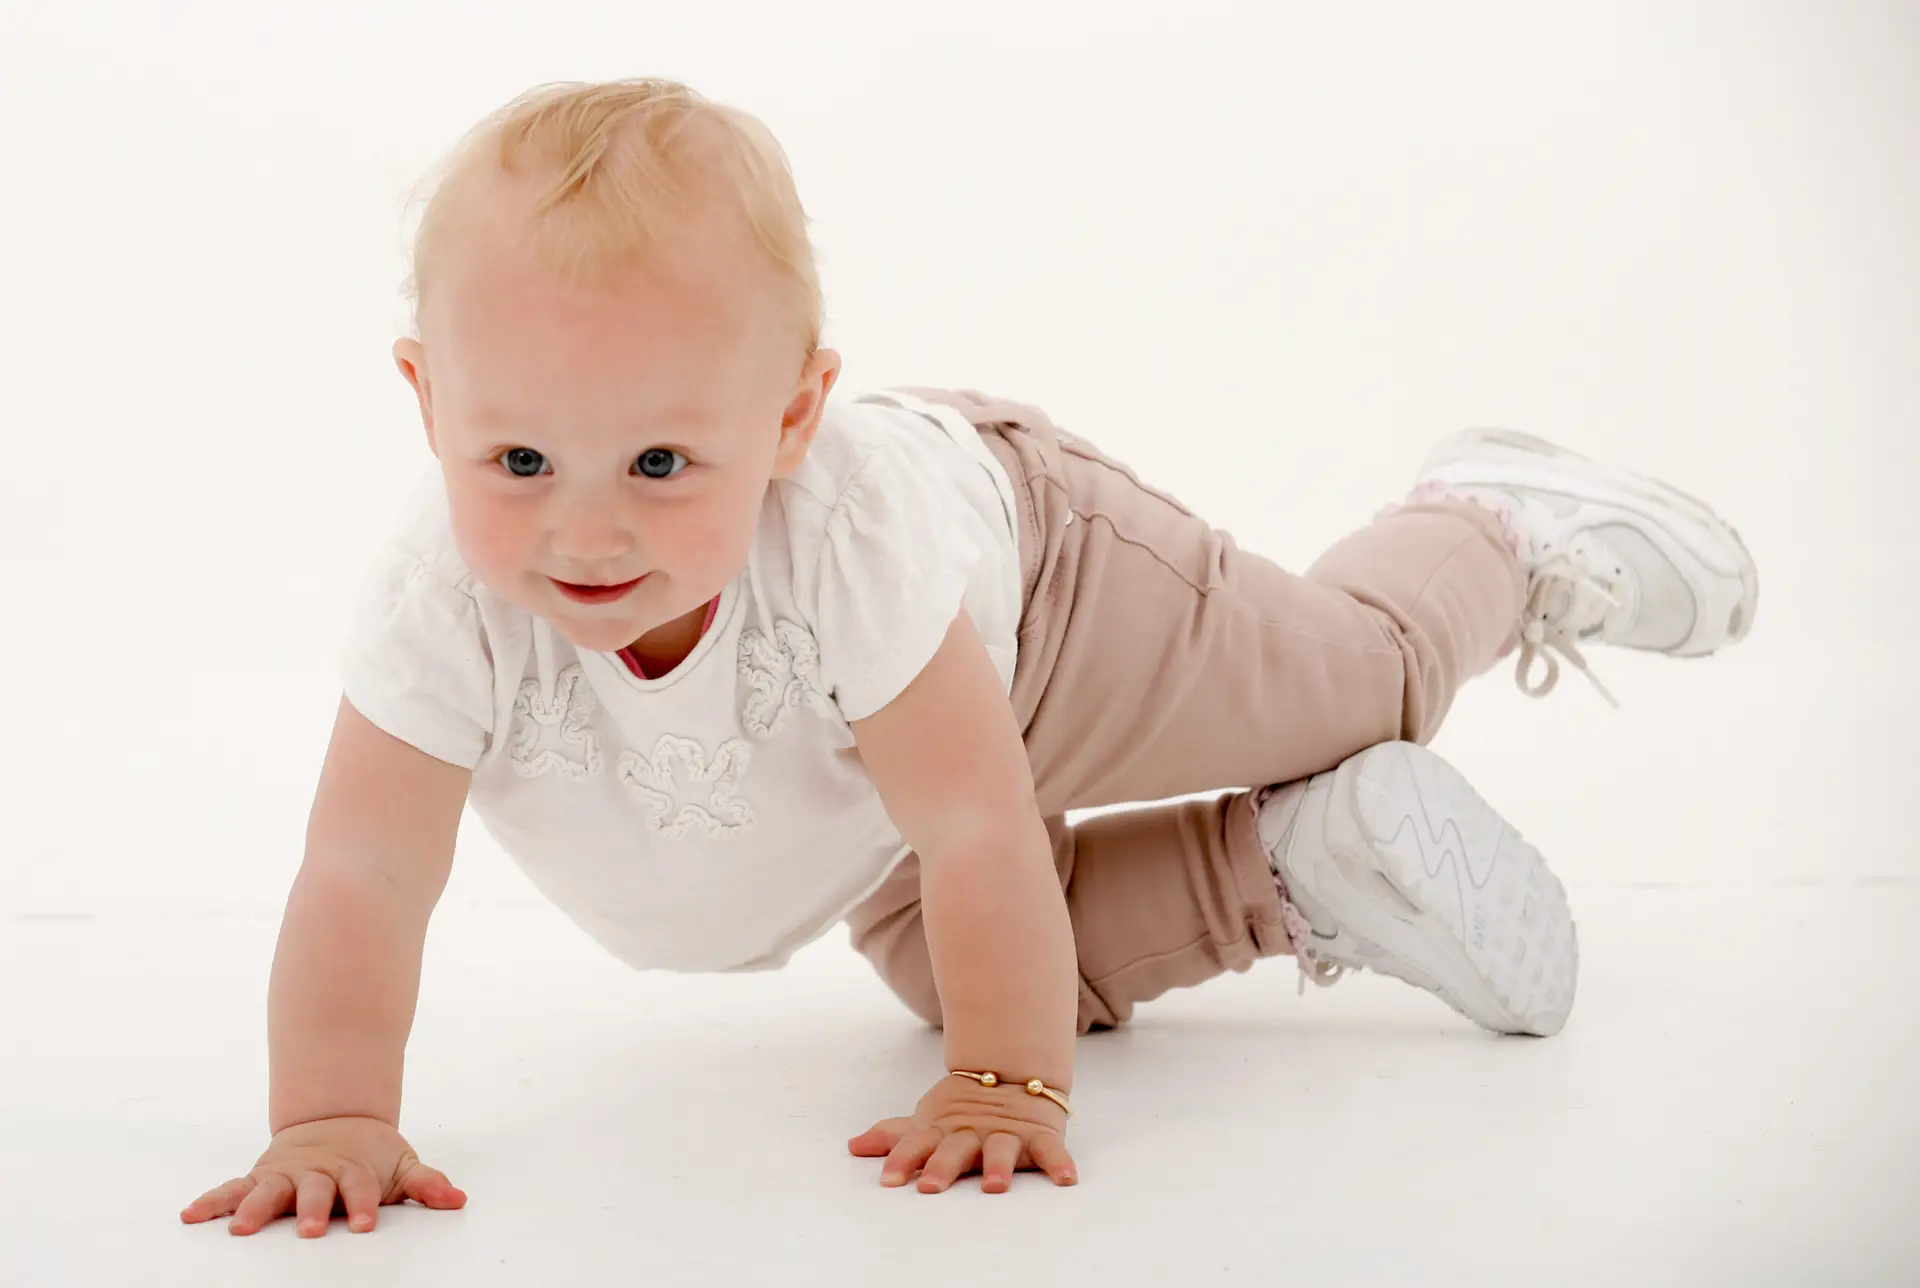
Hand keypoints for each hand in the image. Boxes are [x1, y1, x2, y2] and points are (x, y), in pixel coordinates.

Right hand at [180, 1115, 465, 1235]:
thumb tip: (457, 1199)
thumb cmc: (371, 1155)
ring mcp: (285, 1175)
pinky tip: (190, 1215)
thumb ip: (426, 1184)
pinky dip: (212, 1201)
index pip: (360, 1190)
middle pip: (313, 1191)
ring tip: (238, 1228)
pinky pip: (232, 1189)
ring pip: (267, 1191)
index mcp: (352, 1172)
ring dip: (253, 1208)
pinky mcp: (260, 1178)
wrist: (337, 1119)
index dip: (364, 1205)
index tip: (366, 1224)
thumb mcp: (402, 1165)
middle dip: (312, 1210)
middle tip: (311, 1230)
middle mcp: (315, 1174)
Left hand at [848, 1073, 1077, 1193]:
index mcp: (944, 1130)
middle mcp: (974, 1133)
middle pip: (956, 1149)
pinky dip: (1059, 1163)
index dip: (901, 1160)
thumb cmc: (965, 1108)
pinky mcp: (1039, 1136)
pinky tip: (1065, 1179)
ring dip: (998, 1165)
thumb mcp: (929, 1121)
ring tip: (994, 1185)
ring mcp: (1007, 1134)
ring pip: (1001, 1149)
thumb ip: (895, 1138)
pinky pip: (1051, 1151)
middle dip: (943, 1166)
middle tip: (930, 1185)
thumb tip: (853, 1147)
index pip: (918, 1144)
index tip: (888, 1181)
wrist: (1014, 1069)